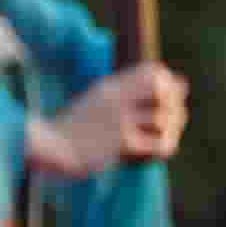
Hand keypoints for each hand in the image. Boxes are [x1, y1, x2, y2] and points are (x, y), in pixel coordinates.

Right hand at [37, 62, 187, 176]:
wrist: (50, 150)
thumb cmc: (73, 130)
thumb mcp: (95, 103)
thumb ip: (124, 94)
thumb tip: (161, 89)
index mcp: (110, 87)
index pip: (153, 73)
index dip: (168, 84)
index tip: (166, 100)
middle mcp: (117, 100)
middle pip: (163, 91)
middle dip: (175, 105)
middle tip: (172, 120)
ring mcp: (120, 121)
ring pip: (164, 119)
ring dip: (171, 130)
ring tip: (163, 139)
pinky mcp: (123, 144)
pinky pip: (158, 144)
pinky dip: (164, 148)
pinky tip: (154, 153)